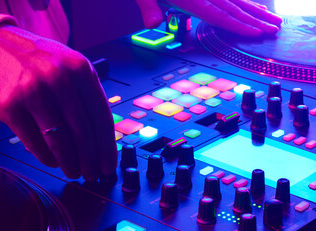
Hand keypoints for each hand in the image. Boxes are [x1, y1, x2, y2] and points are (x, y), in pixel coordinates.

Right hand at [0, 25, 116, 180]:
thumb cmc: (36, 61)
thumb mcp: (68, 66)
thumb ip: (86, 95)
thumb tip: (102, 137)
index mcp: (79, 68)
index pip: (101, 116)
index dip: (107, 146)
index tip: (108, 164)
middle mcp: (58, 78)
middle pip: (83, 132)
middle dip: (91, 160)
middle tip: (93, 174)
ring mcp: (32, 92)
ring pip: (59, 141)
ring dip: (70, 163)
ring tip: (74, 172)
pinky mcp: (9, 106)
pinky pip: (34, 142)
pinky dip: (47, 157)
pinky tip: (53, 161)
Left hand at [136, 0, 282, 35]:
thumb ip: (149, 6)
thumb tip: (153, 24)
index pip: (219, 15)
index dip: (239, 26)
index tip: (257, 32)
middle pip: (235, 7)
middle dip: (256, 19)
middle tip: (275, 28)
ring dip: (256, 10)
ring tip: (273, 18)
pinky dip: (245, 1)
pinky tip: (255, 6)